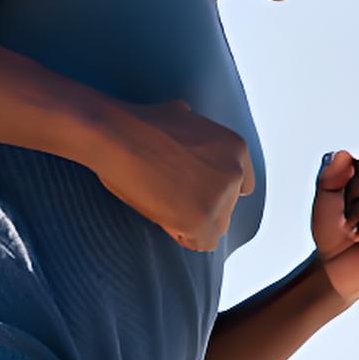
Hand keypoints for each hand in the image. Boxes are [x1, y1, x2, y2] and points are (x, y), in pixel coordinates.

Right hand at [98, 100, 254, 251]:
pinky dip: (184, 236)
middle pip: (227, 207)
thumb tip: (188, 131)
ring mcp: (220, 198)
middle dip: (202, 206)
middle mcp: (234, 173)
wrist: (116, 137)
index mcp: (234, 148)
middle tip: (172, 198)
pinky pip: (201, 243)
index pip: (242, 184)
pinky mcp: (201, 220)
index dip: (216, 189)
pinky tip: (165, 219)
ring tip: (165, 205)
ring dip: (194, 221)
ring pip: (216, 226)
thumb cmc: (139, 126)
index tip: (197, 191)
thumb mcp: (183, 116)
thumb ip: (197, 134)